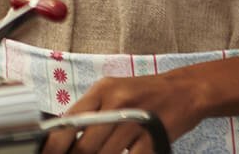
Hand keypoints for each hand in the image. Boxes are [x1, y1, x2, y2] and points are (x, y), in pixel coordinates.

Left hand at [39, 72, 207, 153]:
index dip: (55, 144)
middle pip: (86, 144)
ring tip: (102, 152)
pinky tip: (124, 152)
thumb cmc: (142, 93)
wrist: (184, 90)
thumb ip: (89, 111)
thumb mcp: (111, 91)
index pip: (69, 121)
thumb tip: (63, 136)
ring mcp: (136, 121)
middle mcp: (116, 103)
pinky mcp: (154, 137)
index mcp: (101, 90)